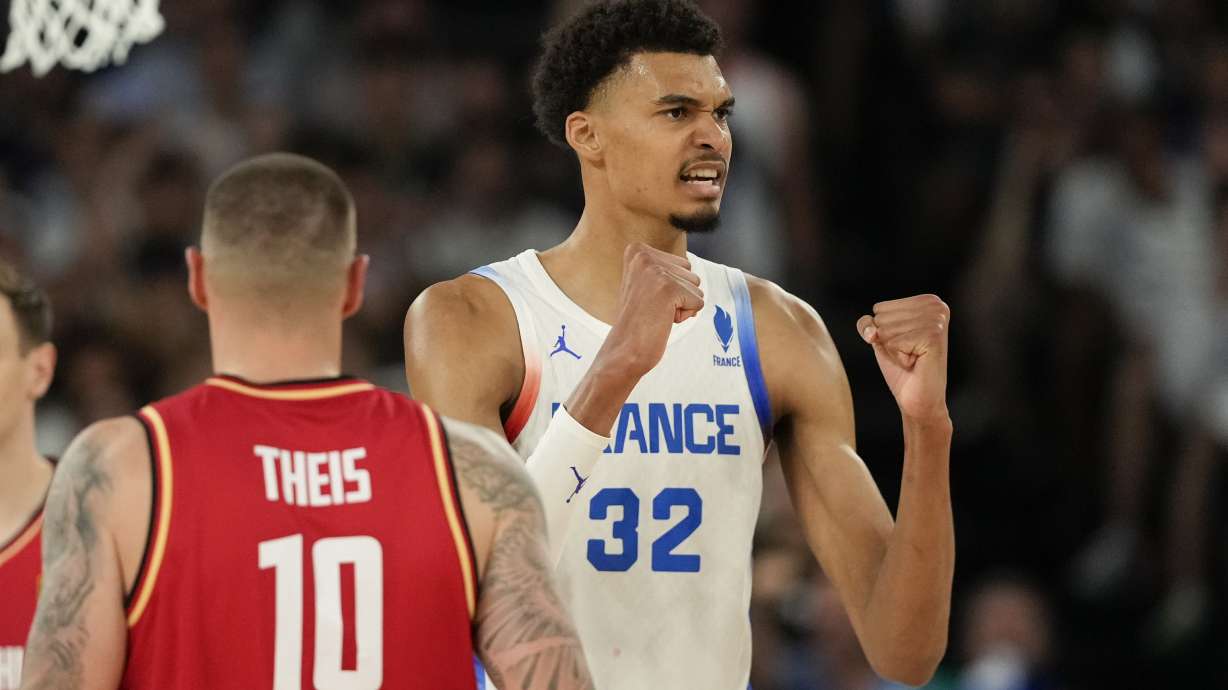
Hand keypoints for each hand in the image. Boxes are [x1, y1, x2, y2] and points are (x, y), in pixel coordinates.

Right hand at [601, 243, 703, 378]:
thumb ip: (665, 267)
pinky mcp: (668, 289)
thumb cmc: (638, 320)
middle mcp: (644, 256)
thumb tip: (688, 263)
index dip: (672, 286)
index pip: (682, 263)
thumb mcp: (645, 282)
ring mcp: (656, 272)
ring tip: (657, 313)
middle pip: (691, 273)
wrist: (624, 349)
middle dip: (679, 295)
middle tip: (653, 308)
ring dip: (682, 305)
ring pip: (696, 287)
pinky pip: (698, 302)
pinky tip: (662, 320)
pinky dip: (685, 315)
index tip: (649, 298)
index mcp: (637, 250)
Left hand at [857, 295, 949, 420]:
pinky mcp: (933, 336)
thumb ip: (868, 324)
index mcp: (927, 301)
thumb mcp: (881, 338)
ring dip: (894, 350)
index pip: (879, 308)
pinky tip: (916, 362)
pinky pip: (893, 343)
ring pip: (886, 330)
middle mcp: (936, 306)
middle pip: (881, 317)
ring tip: (914, 357)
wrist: (919, 398)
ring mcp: (936, 320)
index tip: (906, 344)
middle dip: (889, 341)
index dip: (884, 332)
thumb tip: (872, 332)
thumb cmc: (902, 367)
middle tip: (910, 353)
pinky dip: (899, 358)